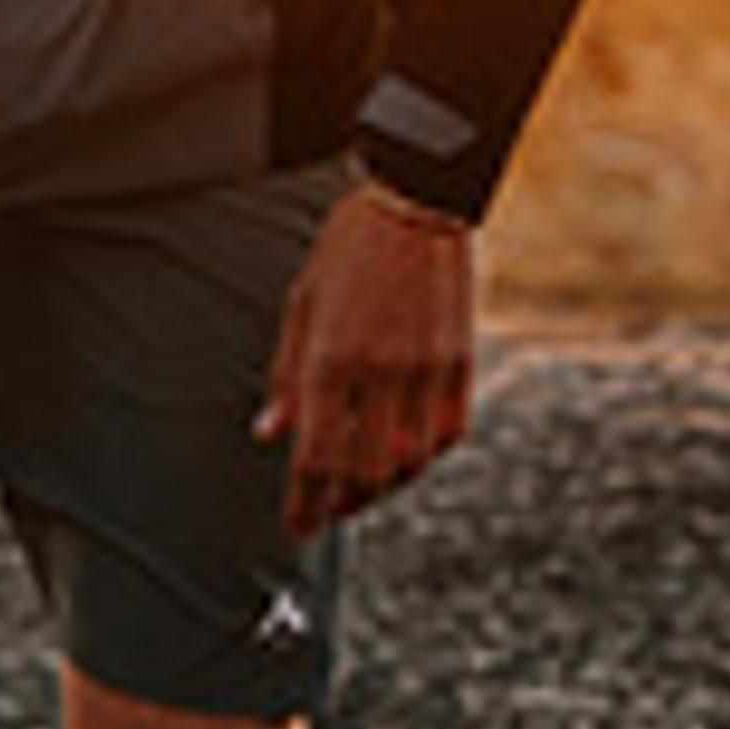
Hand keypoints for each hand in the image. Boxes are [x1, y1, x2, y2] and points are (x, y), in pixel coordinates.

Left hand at [258, 181, 476, 536]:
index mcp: (331, 358)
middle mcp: (380, 372)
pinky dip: (424, 456)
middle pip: (365, 473)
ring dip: (384, 487)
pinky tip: (405, 454)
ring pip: (410, 463)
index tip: (297, 526)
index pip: (316, 458)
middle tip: (327, 511)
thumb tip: (269, 433)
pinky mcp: (460, 362)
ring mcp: (426, 370)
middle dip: (342, 504)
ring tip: (363, 487)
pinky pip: (447, 434)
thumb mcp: (301, 306)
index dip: (304, 504)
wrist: (417, 201)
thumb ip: (286, 378)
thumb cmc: (350, 248)